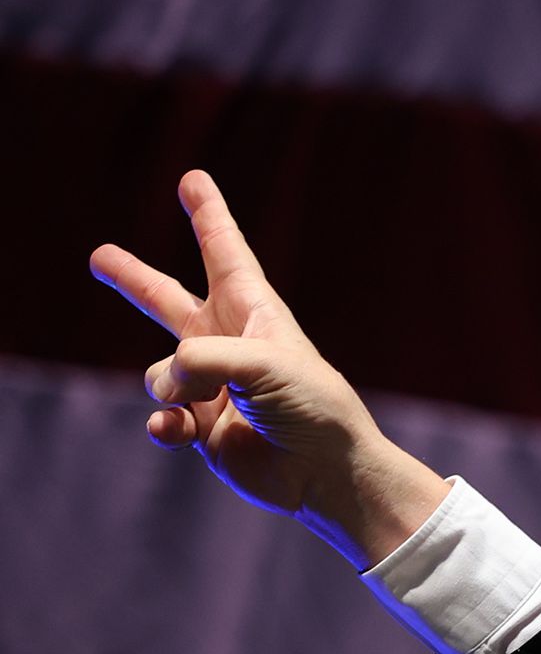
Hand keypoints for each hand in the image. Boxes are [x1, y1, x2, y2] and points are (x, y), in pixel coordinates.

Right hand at [89, 169, 447, 570]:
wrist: (327, 473)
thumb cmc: (313, 407)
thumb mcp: (263, 363)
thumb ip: (200, 358)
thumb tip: (163, 384)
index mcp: (256, 312)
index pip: (226, 253)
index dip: (209, 216)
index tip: (194, 180)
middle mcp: (229, 344)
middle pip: (169, 300)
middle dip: (134, 279)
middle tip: (100, 256)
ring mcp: (212, 386)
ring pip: (158, 372)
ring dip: (170, 386)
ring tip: (203, 402)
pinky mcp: (202, 426)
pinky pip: (160, 416)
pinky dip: (163, 423)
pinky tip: (175, 429)